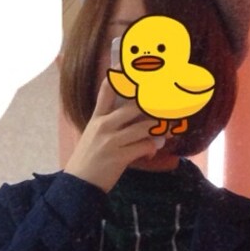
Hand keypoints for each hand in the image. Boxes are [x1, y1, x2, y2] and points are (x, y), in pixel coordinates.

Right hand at [64, 79, 163, 193]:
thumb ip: (110, 123)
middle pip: (133, 106)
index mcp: (97, 118)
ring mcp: (111, 141)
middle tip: (169, 102)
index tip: (132, 65)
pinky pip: (143, 146)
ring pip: (143, 127)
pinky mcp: (119, 157)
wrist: (79, 185)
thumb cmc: (88, 160)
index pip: (107, 89)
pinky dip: (152, 148)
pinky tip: (153, 150)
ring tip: (170, 128)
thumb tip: (136, 118)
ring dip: (160, 128)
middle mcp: (104, 126)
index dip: (120, 74)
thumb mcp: (93, 135)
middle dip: (153, 104)